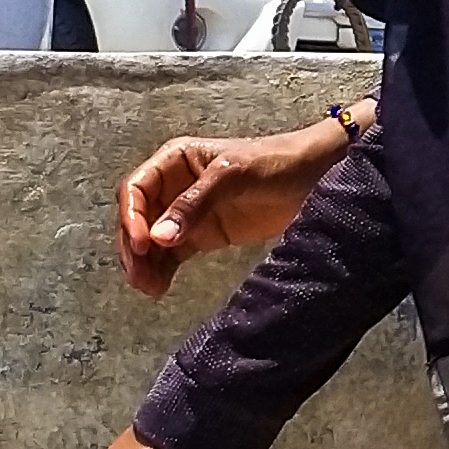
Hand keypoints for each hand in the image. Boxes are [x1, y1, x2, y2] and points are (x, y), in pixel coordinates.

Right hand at [114, 119, 348, 294]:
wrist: (316, 178)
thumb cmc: (276, 162)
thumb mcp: (233, 175)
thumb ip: (195, 203)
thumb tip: (158, 238)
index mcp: (175, 160)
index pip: (136, 189)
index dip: (132, 217)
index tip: (142, 243)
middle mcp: (174, 186)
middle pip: (138, 218)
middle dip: (134, 247)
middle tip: (140, 276)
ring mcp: (187, 213)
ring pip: (152, 240)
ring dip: (145, 264)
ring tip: (149, 288)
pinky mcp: (203, 235)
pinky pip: (172, 254)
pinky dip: (162, 271)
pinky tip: (160, 288)